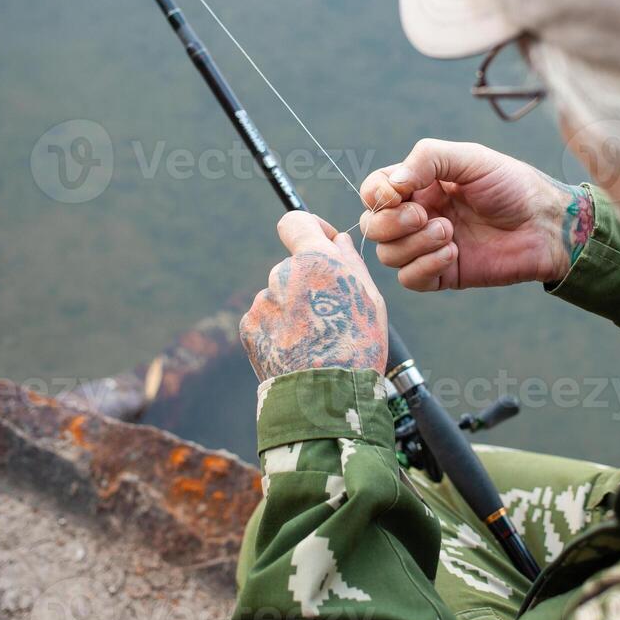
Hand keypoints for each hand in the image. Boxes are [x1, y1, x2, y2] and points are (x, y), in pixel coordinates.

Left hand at [240, 212, 387, 381]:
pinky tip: (297, 351)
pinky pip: (266, 320)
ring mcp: (262, 302)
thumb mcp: (370, 301)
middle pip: (293, 266)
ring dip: (294, 310)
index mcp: (314, 259)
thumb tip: (338, 241)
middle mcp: (282, 274)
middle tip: (331, 317)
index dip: (310, 229)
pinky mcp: (248, 327)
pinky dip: (279, 331)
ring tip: (315, 342)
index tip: (324, 246)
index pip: (295, 221)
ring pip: (280, 296)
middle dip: (309, 283)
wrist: (325, 399)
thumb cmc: (357, 347)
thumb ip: (350, 263)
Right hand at [358, 139, 593, 291]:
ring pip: (388, 255)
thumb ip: (427, 159)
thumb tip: (391, 184)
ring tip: (449, 233)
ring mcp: (428, 247)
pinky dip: (424, 266)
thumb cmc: (512, 186)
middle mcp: (419, 216)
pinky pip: (409, 280)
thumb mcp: (471, 158)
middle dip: (391, 223)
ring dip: (413, 244)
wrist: (545, 225)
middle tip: (425, 215)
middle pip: (374, 226)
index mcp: (420, 185)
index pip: (374, 191)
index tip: (399, 193)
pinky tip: (453, 253)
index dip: (377, 194)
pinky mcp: (442, 275)